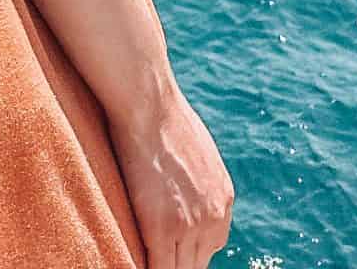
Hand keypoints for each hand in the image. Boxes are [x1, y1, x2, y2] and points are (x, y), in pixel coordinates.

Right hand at [110, 78, 233, 268]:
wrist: (148, 104)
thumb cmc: (162, 117)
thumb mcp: (196, 152)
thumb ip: (197, 182)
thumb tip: (183, 191)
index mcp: (223, 199)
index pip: (210, 245)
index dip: (188, 252)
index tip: (171, 252)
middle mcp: (214, 217)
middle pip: (198, 263)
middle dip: (179, 262)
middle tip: (159, 257)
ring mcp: (191, 225)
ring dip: (165, 266)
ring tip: (147, 261)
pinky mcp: (164, 228)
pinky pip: (160, 268)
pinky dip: (147, 267)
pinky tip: (134, 262)